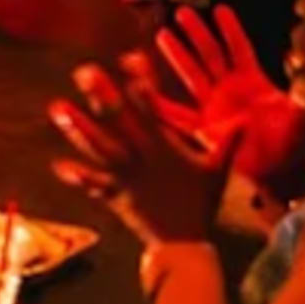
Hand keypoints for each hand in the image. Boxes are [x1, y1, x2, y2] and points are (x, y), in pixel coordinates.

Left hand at [49, 59, 231, 247]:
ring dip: (77, 128)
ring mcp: (125, 177)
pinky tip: (58, 165)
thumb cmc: (201, 203)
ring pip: (98, 148)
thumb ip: (228, 143)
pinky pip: (93, 185)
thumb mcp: (217, 172)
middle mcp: (141, 158)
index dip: (141, 82)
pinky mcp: (115, 196)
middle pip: (118, 122)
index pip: (152, 108)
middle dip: (101, 96)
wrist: (184, 245)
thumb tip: (246, 118)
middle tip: (84, 72)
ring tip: (57, 108)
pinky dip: (77, 176)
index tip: (130, 58)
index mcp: (165, 148)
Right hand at [146, 6, 304, 191]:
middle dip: (198, 33)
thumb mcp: (296, 121)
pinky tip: (148, 93)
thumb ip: (296, 110)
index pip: (240, 49)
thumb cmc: (291, 143)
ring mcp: (216, 107)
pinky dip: (165, 104)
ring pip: (193, 75)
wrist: (279, 171)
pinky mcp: (205, 128)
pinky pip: (181, 114)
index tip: (220, 9)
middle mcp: (231, 89)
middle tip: (182, 12)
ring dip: (179, 55)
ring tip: (163, 34)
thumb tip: (299, 103)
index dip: (231, 30)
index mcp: (253, 81)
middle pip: (212, 54)